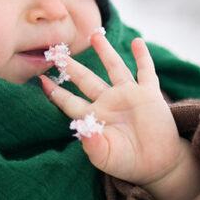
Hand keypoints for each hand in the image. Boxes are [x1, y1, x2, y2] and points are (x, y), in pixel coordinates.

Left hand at [39, 33, 185, 186]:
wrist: (158, 165)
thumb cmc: (128, 162)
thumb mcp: (106, 157)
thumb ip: (92, 144)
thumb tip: (81, 130)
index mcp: (94, 116)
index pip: (70, 102)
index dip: (55, 92)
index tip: (41, 80)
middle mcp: (109, 102)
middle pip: (86, 79)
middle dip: (71, 67)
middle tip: (57, 52)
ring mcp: (129, 95)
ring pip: (114, 68)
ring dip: (105, 51)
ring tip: (94, 34)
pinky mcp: (149, 94)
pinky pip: (145, 71)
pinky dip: (142, 57)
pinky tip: (137, 42)